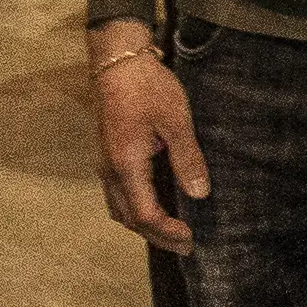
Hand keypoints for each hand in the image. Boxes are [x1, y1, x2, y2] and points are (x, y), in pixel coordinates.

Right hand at [94, 39, 205, 251]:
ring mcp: (105, 163)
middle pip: (128, 219)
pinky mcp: (107, 154)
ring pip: (119, 208)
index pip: (145, 215)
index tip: (191, 239)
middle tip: (185, 245)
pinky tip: (156, 203)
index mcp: (126, 165)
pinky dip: (135, 207)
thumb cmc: (147, 87)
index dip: (168, 232)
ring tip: (171, 231)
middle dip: (156, 236)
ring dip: (143, 224)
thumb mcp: (176, 121)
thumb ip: (188, 159)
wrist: (118, 60)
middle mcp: (110, 170)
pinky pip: (117, 193)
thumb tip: (200, 194)